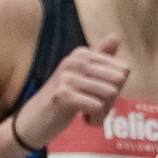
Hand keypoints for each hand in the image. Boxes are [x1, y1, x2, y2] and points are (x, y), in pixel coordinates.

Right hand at [11, 35, 129, 149]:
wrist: (34, 121)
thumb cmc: (62, 99)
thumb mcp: (81, 76)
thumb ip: (99, 58)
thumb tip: (115, 36)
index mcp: (82, 54)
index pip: (123, 70)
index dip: (117, 88)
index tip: (99, 96)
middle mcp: (75, 61)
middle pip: (118, 81)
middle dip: (112, 99)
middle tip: (96, 107)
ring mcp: (68, 77)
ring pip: (109, 95)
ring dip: (104, 112)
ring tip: (89, 115)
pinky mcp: (63, 95)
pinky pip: (98, 107)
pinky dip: (96, 119)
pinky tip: (84, 120)